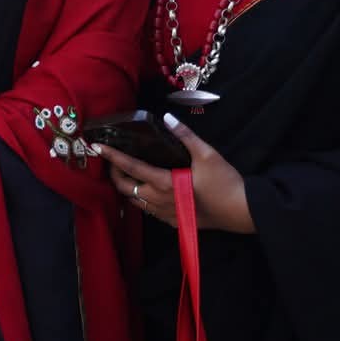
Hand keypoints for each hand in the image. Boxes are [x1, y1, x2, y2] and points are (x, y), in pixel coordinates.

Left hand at [98, 112, 254, 233]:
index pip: (130, 167)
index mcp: (164, 183)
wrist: (243, 212)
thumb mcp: (207, 154)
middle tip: (112, 159)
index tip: (97, 147)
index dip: (112, 156)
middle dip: (115, 173)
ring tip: (126, 173)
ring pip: (135, 201)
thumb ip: (185, 135)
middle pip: (125, 187)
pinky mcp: (174, 223)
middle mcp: (159, 201)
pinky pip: (150, 211)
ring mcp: (166, 215)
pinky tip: (148, 189)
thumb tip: (166, 117)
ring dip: (127, 187)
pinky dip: (142, 199)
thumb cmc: (225, 182)